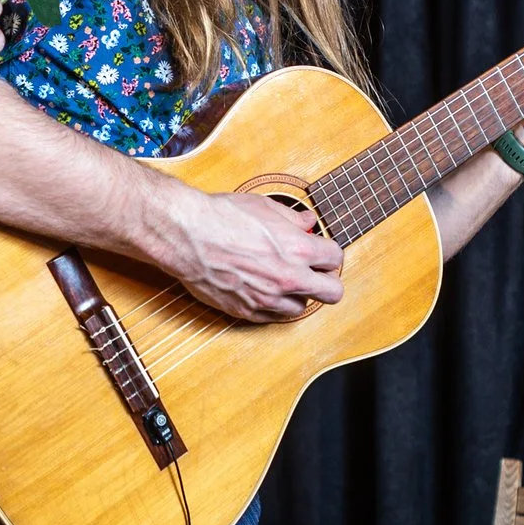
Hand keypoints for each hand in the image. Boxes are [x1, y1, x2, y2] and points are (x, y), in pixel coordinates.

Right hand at [154, 191, 344, 323]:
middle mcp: (288, 278)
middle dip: (326, 281)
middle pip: (333, 293)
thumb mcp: (264, 206)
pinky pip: (273, 317)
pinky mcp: (247, 311)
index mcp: (298, 250)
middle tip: (313, 272)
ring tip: (281, 279)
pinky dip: (272, 305)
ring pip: (302, 308)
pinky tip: (262, 289)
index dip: (328, 253)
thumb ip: (292, 218)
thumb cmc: (222, 217)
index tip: (319, 251)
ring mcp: (268, 299)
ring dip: (297, 294)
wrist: (188, 235)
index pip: (335, 258)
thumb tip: (307, 222)